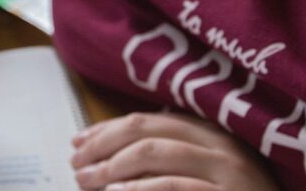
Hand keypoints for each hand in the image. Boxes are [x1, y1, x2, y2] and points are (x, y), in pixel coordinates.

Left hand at [70, 112, 278, 190]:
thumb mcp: (211, 172)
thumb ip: (177, 154)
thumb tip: (116, 147)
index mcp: (216, 134)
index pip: (153, 120)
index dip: (110, 129)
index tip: (80, 141)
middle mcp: (223, 146)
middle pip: (150, 132)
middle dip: (105, 144)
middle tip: (76, 163)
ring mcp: (228, 172)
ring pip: (158, 154)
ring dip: (113, 167)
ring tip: (87, 181)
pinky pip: (174, 187)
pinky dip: (139, 190)